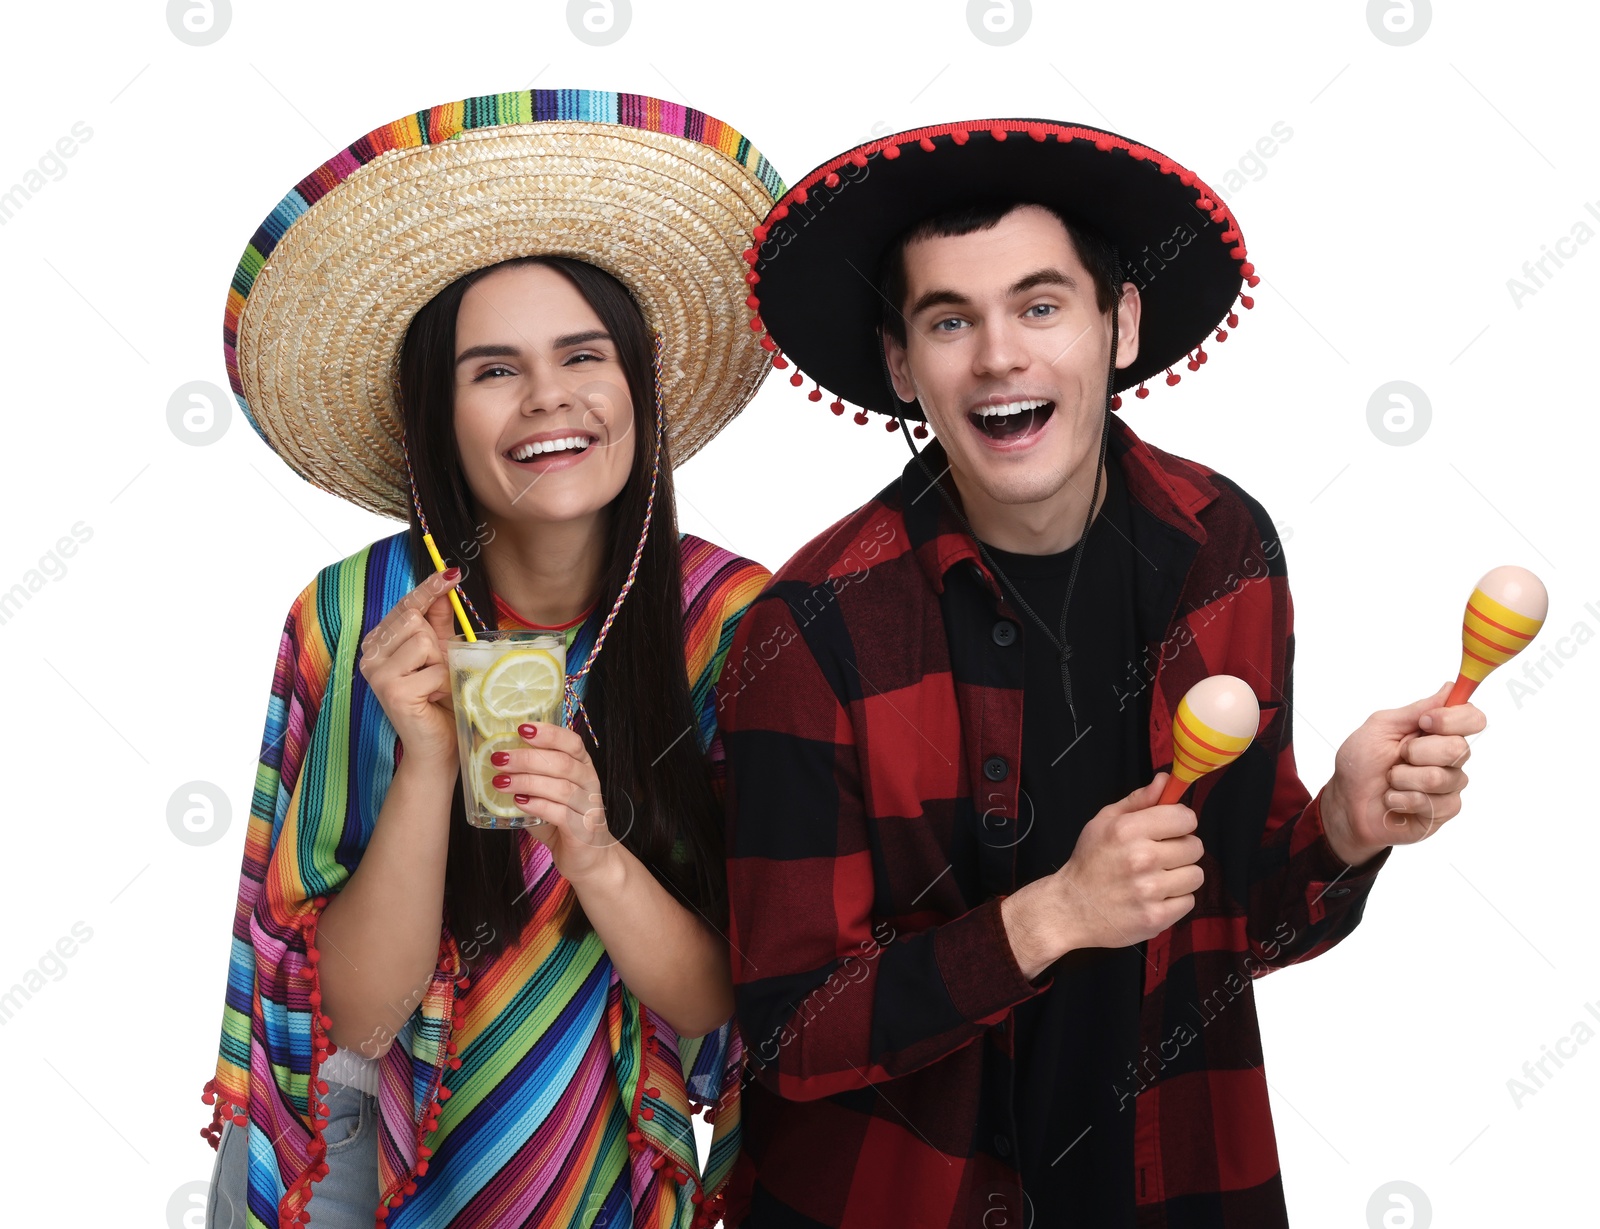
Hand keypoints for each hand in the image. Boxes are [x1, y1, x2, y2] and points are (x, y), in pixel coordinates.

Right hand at [357, 567, 462, 769]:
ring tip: (435, 686)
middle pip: (414, 620)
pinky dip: (444, 683)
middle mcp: (370, 654)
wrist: (438, 746)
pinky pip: (433, 668)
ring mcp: (377, 672)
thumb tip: (446, 581)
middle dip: (437, 643)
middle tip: (436, 671)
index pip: (406, 606)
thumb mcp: (441, 652)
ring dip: (441, 664)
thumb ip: (438, 620)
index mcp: (380, 642)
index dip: (428, 588)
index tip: (451, 572)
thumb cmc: (439, 700)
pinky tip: (434, 700)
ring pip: (423, 640)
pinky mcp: (390, 690)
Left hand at [491, 721, 620, 885]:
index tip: (522, 728)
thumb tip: (495, 762)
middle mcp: (589, 782)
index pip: (572, 742)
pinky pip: (560, 813)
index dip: (549, 733)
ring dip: (526, 781)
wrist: (590, 858)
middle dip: (527, 758)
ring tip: (500, 782)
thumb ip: (530, 778)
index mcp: (582, 767)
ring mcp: (589, 807)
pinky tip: (518, 802)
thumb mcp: (548, 794)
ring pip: (560, 787)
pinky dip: (537, 805)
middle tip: (498, 758)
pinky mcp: (583, 830)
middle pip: (562, 763)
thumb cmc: (564, 821)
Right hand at [1004, 774, 1202, 975]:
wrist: (1071, 909)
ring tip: (1156, 878)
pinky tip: (1154, 897)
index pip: (1185, 817)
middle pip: (1195, 847)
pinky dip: (1175, 900)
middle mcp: (1140, 858)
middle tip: (1159, 857)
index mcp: (1128, 830)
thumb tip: (1165, 780)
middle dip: (1180, 849)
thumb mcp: (1105, 822)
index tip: (1170, 830)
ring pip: (1196, 875)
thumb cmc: (1090, 862)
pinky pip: (1188, 901)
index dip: (1180, 822)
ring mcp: (1149, 890)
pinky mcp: (1156, 917)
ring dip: (1180, 876)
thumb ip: (1139, 800)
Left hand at [1322, 681, 1484, 863]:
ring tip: (1391, 781)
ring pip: (1441, 778)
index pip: (1472, 719)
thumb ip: (1415, 710)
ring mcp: (1449, 785)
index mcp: (1436, 733)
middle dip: (1417, 752)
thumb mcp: (1380, 727)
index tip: (1425, 722)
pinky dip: (1403, 799)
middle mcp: (1448, 757)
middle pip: (1459, 748)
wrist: (1346, 803)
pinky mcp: (1443, 811)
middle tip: (1397, 757)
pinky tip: (1393, 801)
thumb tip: (1449, 688)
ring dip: (1404, 778)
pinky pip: (1434, 804)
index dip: (1454, 719)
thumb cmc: (1359, 764)